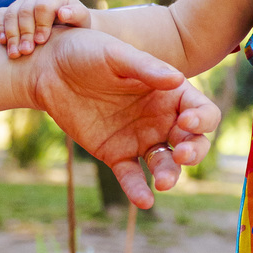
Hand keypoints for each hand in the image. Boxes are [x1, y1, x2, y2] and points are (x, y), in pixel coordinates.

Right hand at [0, 0, 91, 57]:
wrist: (68, 27)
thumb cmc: (77, 25)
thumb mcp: (82, 20)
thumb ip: (76, 15)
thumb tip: (63, 12)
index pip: (43, 6)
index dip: (40, 24)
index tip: (41, 41)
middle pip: (24, 11)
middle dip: (24, 33)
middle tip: (26, 52)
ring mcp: (22, 2)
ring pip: (10, 14)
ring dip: (11, 34)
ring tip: (14, 53)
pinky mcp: (11, 10)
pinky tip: (3, 42)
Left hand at [21, 31, 220, 208]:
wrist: (49, 69)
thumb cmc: (88, 52)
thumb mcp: (116, 55)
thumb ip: (146, 68)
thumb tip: (178, 80)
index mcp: (171, 92)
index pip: (202, 111)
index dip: (203, 120)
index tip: (187, 122)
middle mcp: (162, 118)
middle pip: (192, 142)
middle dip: (194, 151)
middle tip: (181, 154)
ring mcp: (140, 139)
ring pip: (165, 163)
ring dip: (170, 174)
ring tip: (164, 183)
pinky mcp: (116, 154)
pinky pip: (132, 175)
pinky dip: (139, 190)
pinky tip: (145, 201)